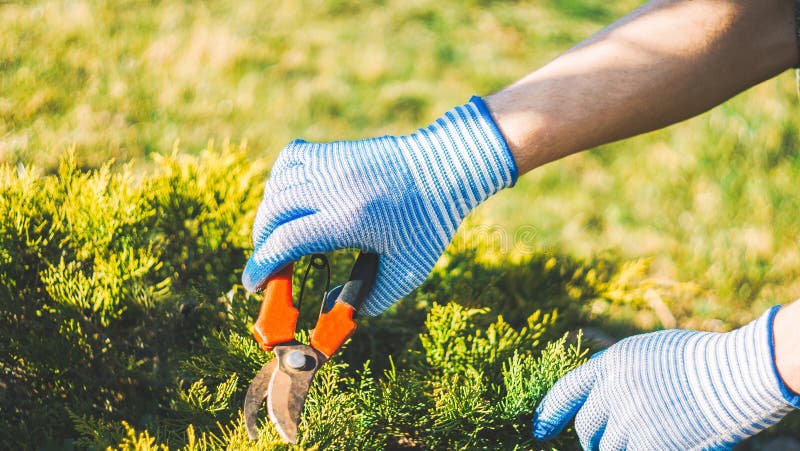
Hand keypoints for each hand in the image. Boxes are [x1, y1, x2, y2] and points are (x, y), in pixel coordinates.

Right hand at [243, 97, 516, 315]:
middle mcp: (335, 186)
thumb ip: (368, 298)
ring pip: (277, 184)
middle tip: (269, 265)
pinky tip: (293, 199)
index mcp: (351, 219)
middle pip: (273, 212)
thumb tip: (327, 309)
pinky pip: (291, 159)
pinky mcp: (336, 150)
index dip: (262, 267)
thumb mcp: (406, 271)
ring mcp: (333, 162)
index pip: (287, 241)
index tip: (253, 285)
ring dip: (270, 213)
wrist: (447, 167)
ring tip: (280, 236)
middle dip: (262, 243)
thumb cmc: (430, 224)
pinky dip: (282, 181)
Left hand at [533, 306, 799, 449]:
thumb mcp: (648, 352)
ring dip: (613, 450)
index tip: (538, 430)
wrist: (736, 372)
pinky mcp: (652, 444)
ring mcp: (632, 420)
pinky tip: (657, 446)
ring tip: (633, 443)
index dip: (548, 412)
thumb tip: (598, 388)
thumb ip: (620, 370)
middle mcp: (614, 391)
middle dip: (589, 439)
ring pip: (606, 449)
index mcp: (612, 364)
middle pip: (585, 426)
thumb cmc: (700, 360)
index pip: (565, 391)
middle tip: (600, 444)